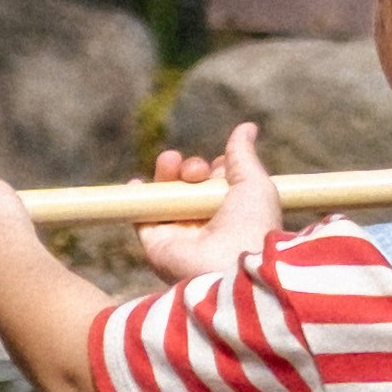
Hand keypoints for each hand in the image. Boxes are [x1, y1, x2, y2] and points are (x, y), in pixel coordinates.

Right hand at [138, 122, 278, 285]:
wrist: (231, 265)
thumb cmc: (251, 225)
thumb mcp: (254, 183)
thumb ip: (243, 155)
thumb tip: (247, 127)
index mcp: (233, 212)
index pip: (216, 182)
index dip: (214, 168)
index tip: (219, 167)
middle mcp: (206, 224)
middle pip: (188, 185)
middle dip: (190, 169)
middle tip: (196, 172)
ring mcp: (180, 234)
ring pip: (166, 195)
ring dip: (166, 174)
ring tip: (171, 162)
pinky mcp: (156, 244)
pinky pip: (141, 217)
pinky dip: (137, 197)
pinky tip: (138, 183)